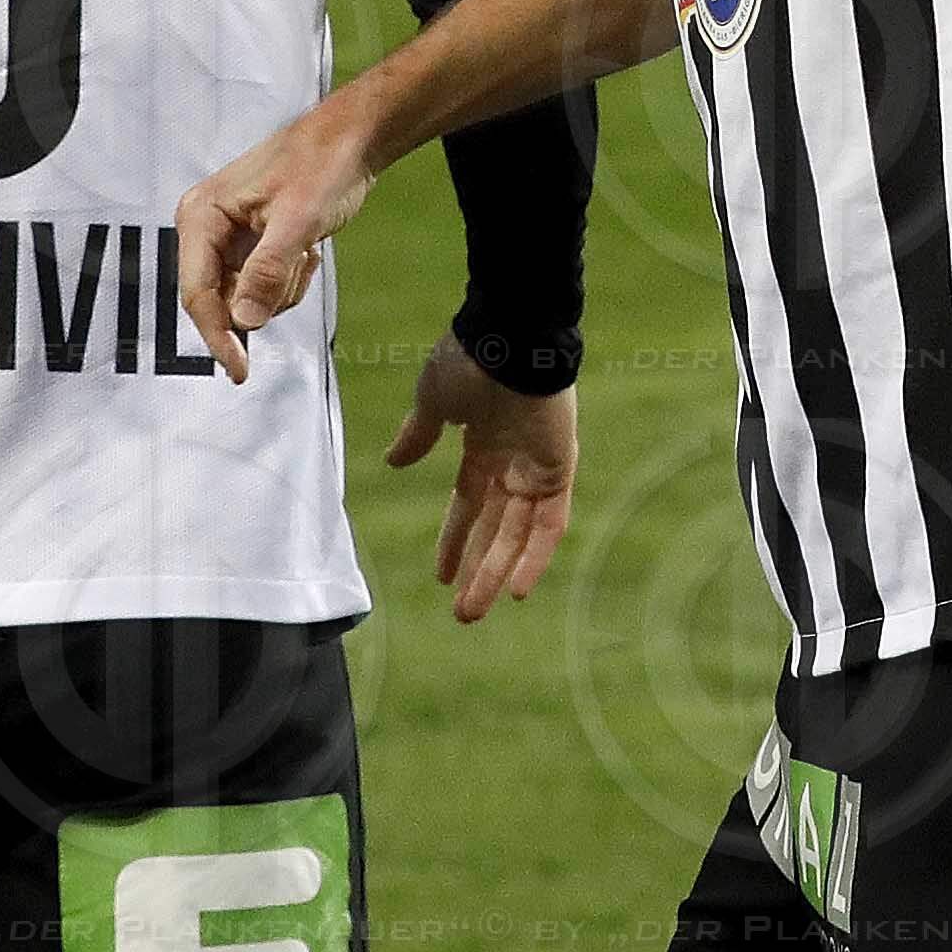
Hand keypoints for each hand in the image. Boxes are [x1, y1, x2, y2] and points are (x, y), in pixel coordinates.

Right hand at [175, 93, 382, 381]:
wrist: (352, 139)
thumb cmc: (322, 168)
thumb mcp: (298, 221)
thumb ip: (268, 271)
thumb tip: (244, 324)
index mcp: (201, 217)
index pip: (197, 293)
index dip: (217, 336)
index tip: (241, 372)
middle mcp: (205, 229)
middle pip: (220, 299)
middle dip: (265, 296)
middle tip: (300, 263)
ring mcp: (227, 238)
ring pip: (245, 298)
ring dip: (282, 288)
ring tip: (307, 249)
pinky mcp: (251, 244)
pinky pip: (263, 286)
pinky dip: (289, 279)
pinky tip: (308, 249)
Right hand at [384, 343, 578, 622]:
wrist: (508, 337)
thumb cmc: (468, 362)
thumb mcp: (432, 402)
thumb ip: (419, 435)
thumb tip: (393, 462)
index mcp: (482, 445)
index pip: (467, 503)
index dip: (453, 538)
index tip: (439, 575)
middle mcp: (511, 462)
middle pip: (494, 529)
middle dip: (476, 571)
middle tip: (462, 614)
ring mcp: (536, 468)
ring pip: (517, 534)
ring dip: (497, 573)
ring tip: (475, 612)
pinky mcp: (558, 470)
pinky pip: (549, 524)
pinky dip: (534, 556)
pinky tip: (516, 589)